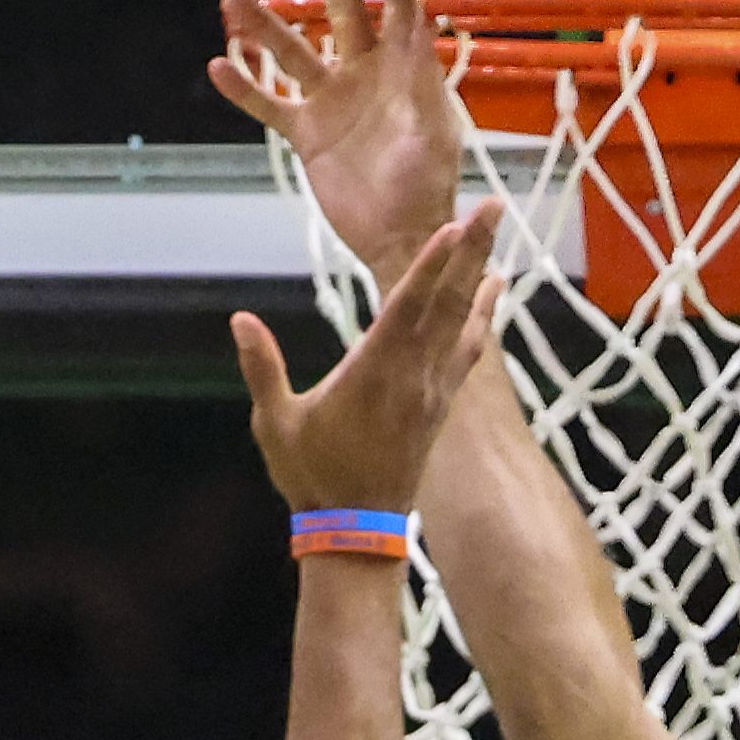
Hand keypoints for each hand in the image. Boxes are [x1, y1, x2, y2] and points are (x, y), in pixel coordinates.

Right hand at [213, 0, 463, 276]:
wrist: (400, 238)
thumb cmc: (428, 188)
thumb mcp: (432, 136)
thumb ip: (422, 83)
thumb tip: (422, 25)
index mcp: (404, 70)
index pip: (398, 9)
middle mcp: (366, 75)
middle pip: (342, 12)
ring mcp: (332, 101)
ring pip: (292, 54)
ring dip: (263, 28)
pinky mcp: (306, 132)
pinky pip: (269, 104)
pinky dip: (244, 89)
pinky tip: (218, 66)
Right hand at [232, 208, 500, 517]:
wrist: (357, 532)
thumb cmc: (313, 477)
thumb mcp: (276, 423)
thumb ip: (262, 368)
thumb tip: (239, 319)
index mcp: (374, 371)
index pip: (408, 306)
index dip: (432, 264)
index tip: (454, 226)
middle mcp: (414, 375)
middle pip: (449, 302)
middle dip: (472, 251)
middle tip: (494, 207)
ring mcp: (432, 391)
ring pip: (466, 323)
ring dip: (483, 279)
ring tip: (500, 243)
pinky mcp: (439, 406)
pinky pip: (469, 352)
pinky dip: (483, 319)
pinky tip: (493, 298)